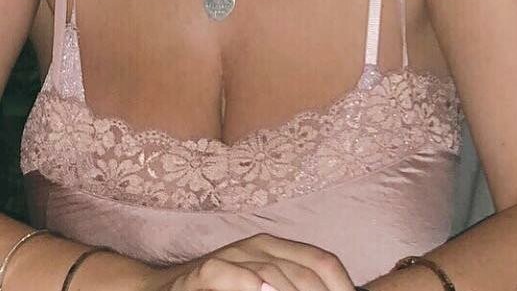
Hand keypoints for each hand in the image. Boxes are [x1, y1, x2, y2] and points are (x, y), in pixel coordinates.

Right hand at [137, 235, 353, 290]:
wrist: (160, 289)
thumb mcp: (258, 286)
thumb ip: (287, 285)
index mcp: (276, 248)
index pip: (321, 261)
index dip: (341, 283)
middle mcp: (257, 246)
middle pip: (303, 269)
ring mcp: (231, 255)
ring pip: (271, 271)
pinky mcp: (204, 271)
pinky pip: (229, 274)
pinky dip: (248, 284)